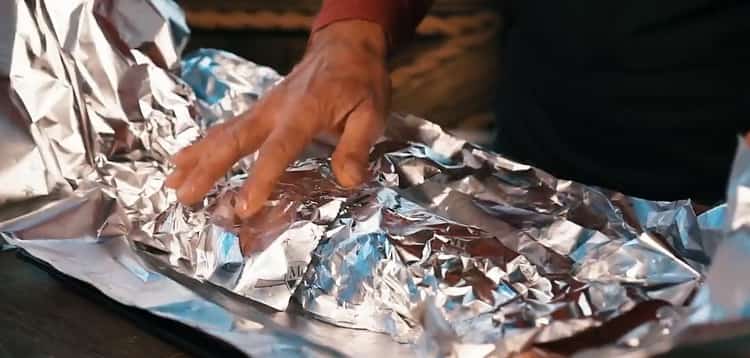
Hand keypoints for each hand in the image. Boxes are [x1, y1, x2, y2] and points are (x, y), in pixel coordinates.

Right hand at [166, 20, 389, 217]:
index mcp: (304, 113)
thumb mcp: (372, 113)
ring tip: (172, 183)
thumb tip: (347, 180)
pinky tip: (184, 159)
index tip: (245, 207)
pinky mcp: (260, 109)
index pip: (277, 150)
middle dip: (208, 169)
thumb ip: (357, 146)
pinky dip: (203, 144)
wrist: (346, 46)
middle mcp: (275, 110)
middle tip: (185, 196)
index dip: (260, 179)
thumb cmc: (360, 82)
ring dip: (197, 158)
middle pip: (235, 141)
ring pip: (223, 133)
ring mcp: (263, 108)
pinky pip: (227, 127)